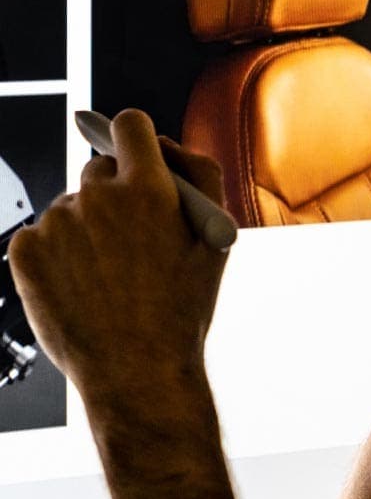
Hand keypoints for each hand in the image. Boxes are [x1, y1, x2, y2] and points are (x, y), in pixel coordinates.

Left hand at [8, 109, 229, 412]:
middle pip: (99, 168)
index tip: (137, 159)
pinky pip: (40, 235)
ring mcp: (57, 223)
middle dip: (116, 195)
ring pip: (71, 207)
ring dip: (87, 229)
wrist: (137, 373)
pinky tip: (81, 286)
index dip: (136, 139)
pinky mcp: (25, 250)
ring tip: (108, 278)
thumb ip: (200, 174)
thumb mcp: (217, 239)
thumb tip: (166, 145)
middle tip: (131, 241)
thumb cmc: (181, 309)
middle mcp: (98, 197)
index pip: (130, 125)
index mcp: (149, 188)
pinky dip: (57, 255)